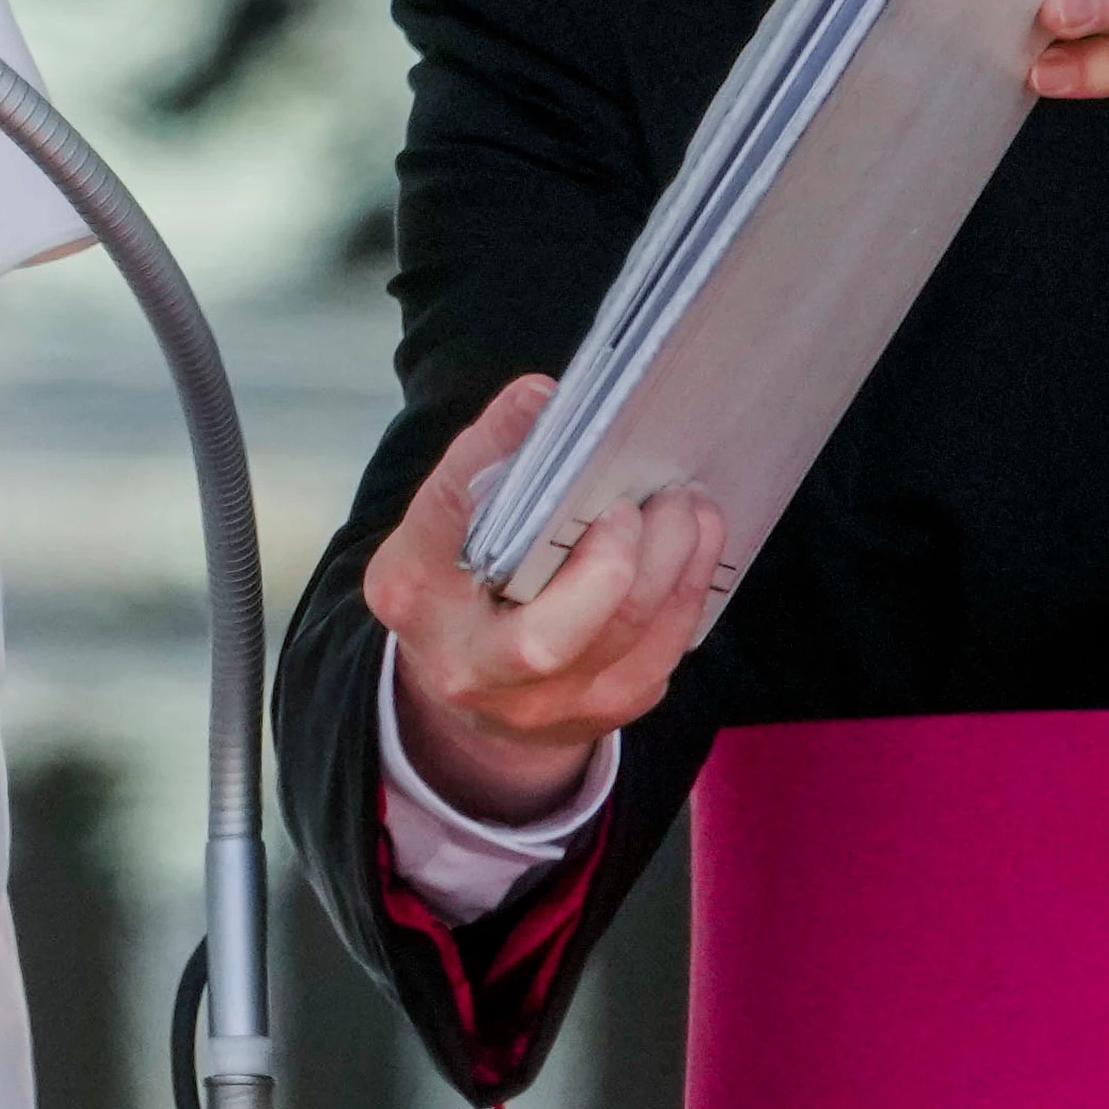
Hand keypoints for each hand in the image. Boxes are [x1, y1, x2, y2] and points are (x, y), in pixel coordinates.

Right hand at [365, 375, 717, 827]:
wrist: (469, 697)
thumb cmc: (457, 590)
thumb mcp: (437, 540)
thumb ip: (479, 489)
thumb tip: (552, 413)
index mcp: (414, 595)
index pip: (445, 516)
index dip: (489, 452)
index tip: (539, 396)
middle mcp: (470, 664)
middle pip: (549, 633)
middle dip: (610, 561)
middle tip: (639, 501)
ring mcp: (542, 702)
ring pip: (624, 635)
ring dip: (671, 560)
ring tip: (686, 505)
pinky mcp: (604, 711)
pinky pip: (661, 652)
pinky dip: (687, 589)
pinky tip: (694, 544)